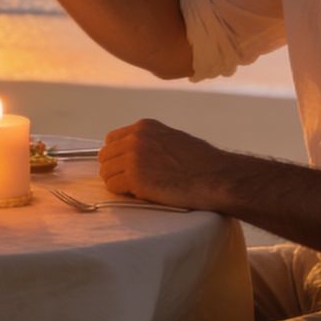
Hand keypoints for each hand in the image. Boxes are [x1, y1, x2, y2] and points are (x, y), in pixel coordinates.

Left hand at [98, 119, 230, 209]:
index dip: (116, 156)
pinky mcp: (134, 177)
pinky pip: (113, 187)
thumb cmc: (201, 162)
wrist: (214, 176)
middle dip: (114, 170)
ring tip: (137, 189)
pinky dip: (122, 193)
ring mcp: (133, 157)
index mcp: (144, 127)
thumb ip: (150, 141)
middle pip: (105, 156)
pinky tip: (139, 194)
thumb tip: (135, 153)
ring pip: (106, 172)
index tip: (124, 167)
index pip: (111, 139)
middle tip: (128, 182)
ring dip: (118, 182)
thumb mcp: (172, 138)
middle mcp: (135, 138)